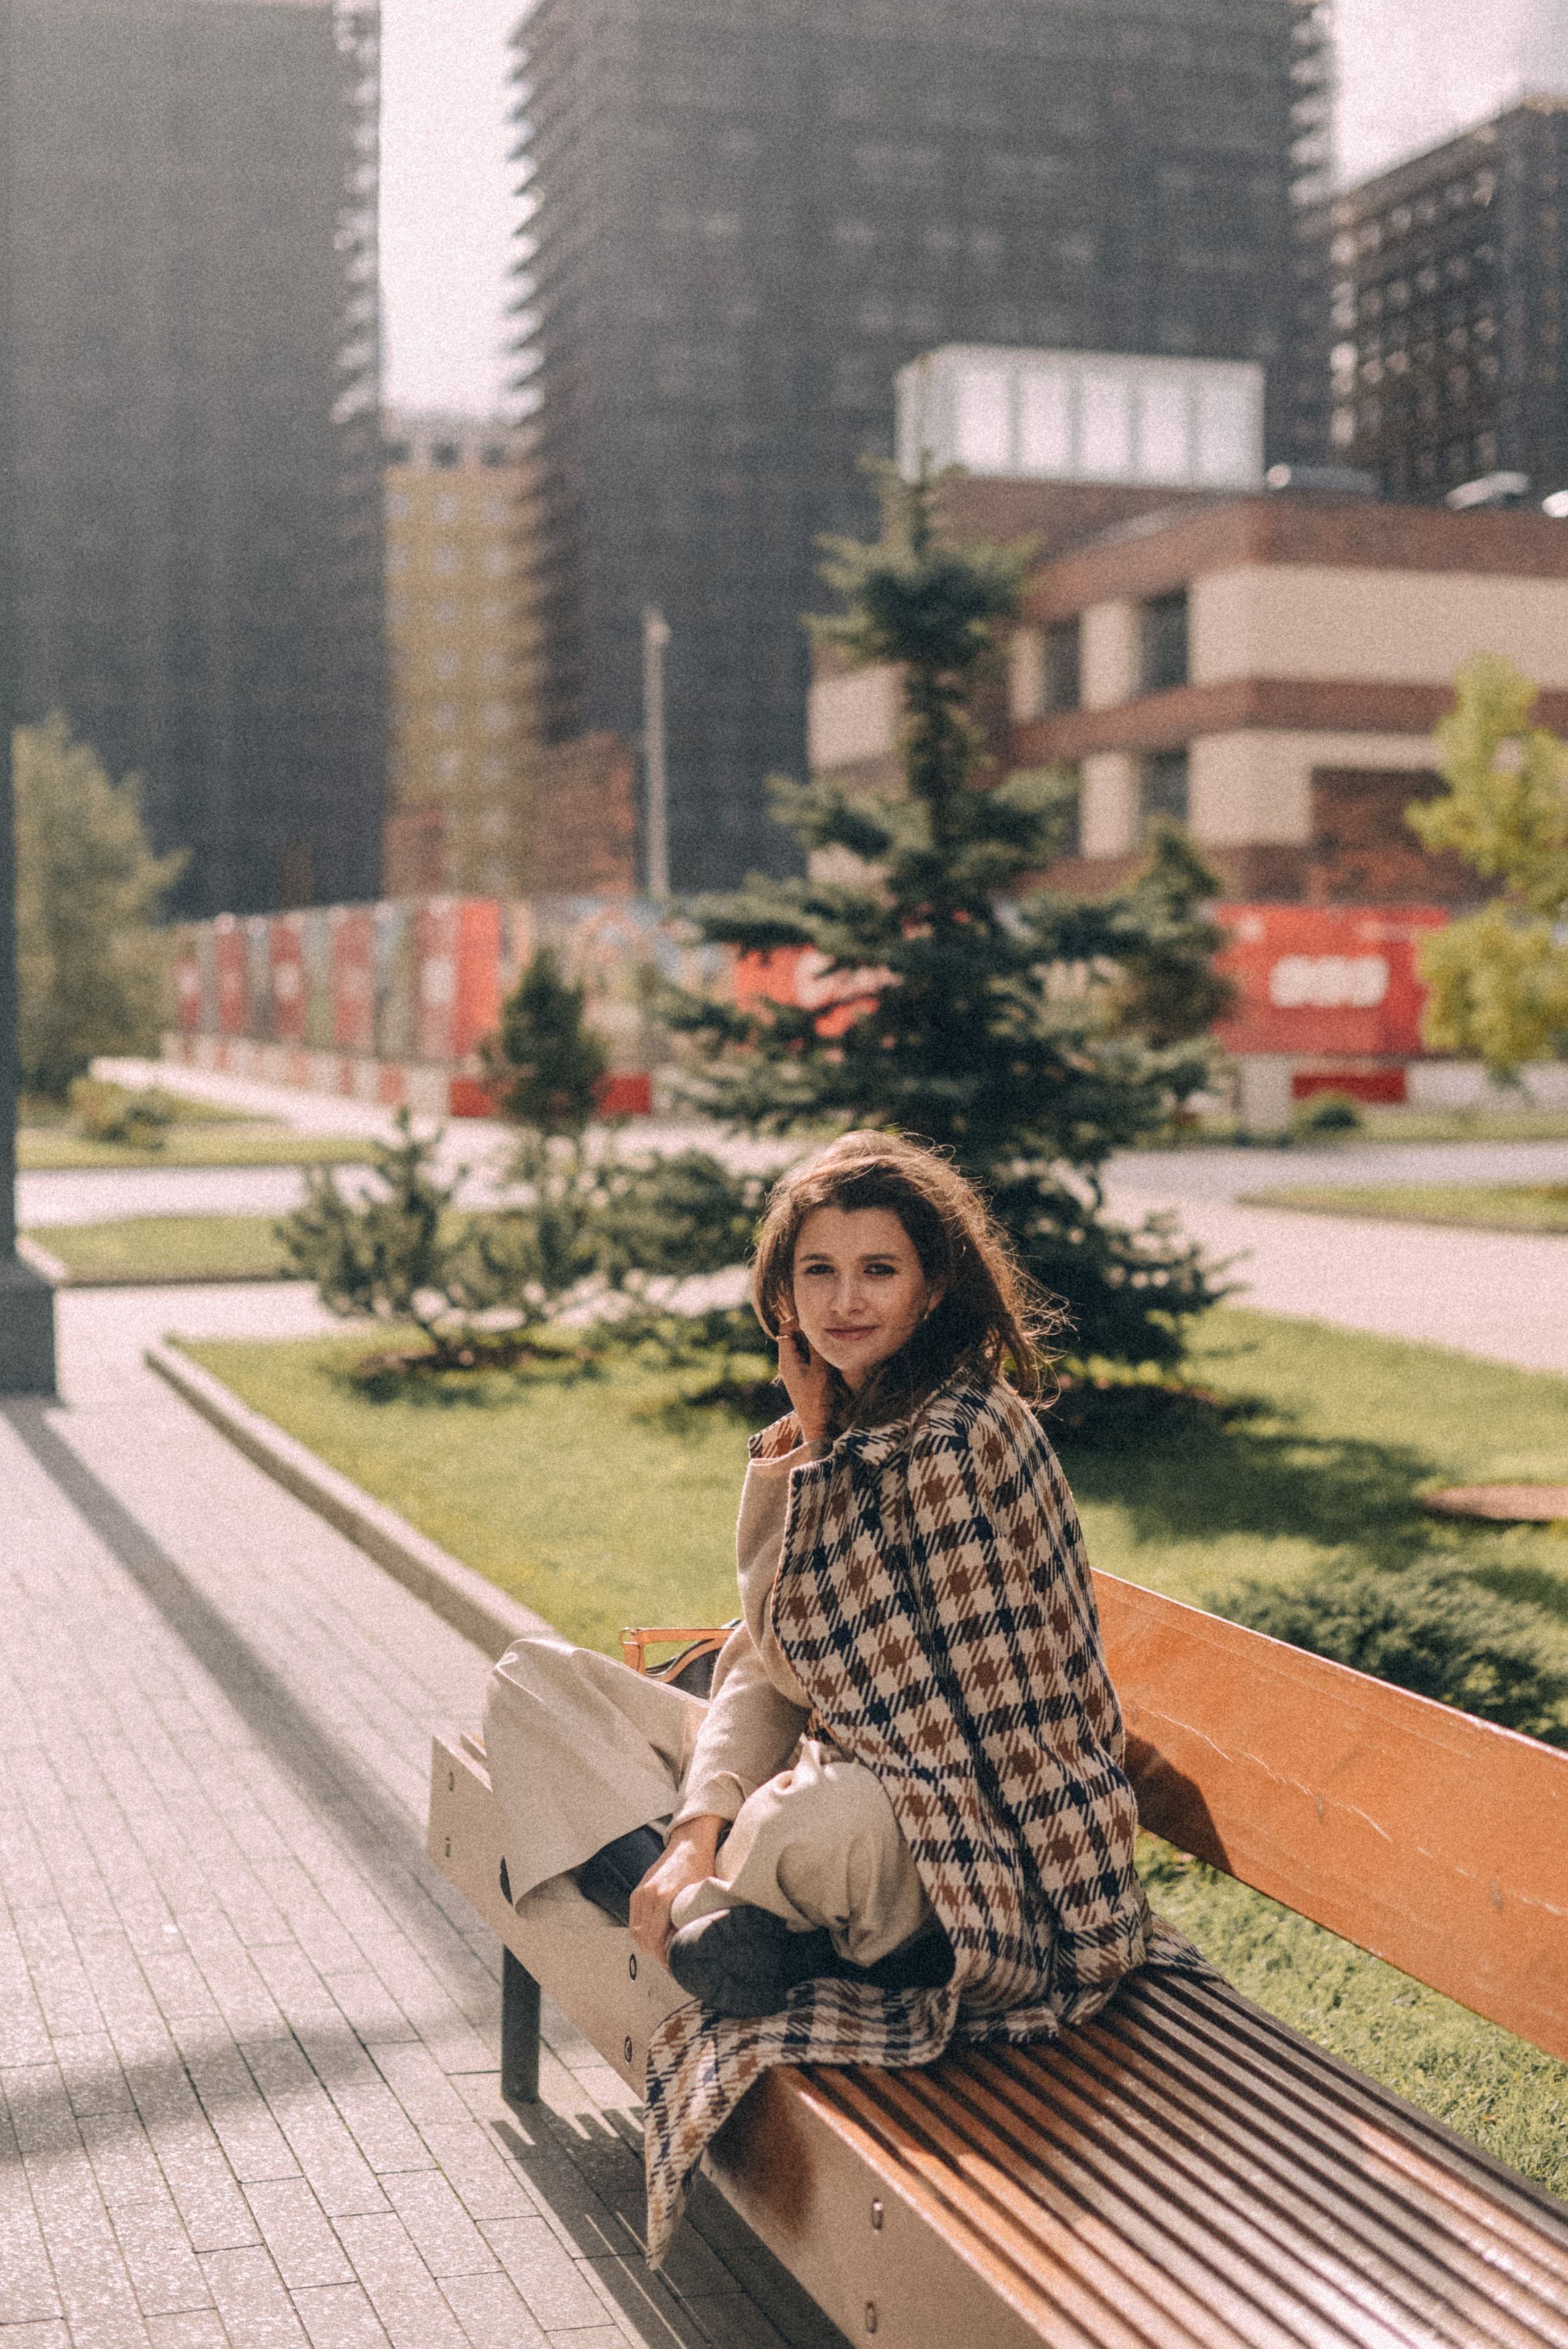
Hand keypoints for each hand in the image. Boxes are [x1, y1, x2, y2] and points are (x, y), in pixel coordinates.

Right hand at [629, 1816, 722, 1962]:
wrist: (690, 1843)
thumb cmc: (701, 1867)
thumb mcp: (701, 1896)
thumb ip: (695, 1920)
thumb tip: (694, 1946)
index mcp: (663, 1898)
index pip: (654, 1941)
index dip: (664, 1958)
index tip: (675, 1966)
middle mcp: (647, 1896)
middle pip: (643, 1940)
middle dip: (656, 1954)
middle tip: (672, 1961)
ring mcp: (640, 1893)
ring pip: (636, 1932)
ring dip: (648, 1944)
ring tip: (665, 1950)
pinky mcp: (638, 1891)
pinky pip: (634, 1920)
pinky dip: (643, 1931)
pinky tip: (657, 1935)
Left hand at [776, 1317, 831, 1441]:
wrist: (820, 1428)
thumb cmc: (819, 1399)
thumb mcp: (821, 1369)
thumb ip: (816, 1346)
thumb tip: (814, 1323)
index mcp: (786, 1359)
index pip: (785, 1328)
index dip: (799, 1319)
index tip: (818, 1319)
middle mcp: (787, 1363)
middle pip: (793, 1335)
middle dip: (809, 1329)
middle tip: (828, 1326)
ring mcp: (795, 1370)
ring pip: (802, 1346)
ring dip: (815, 1341)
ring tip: (830, 1338)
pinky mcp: (805, 1377)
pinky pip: (808, 1357)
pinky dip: (817, 1352)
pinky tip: (830, 1354)